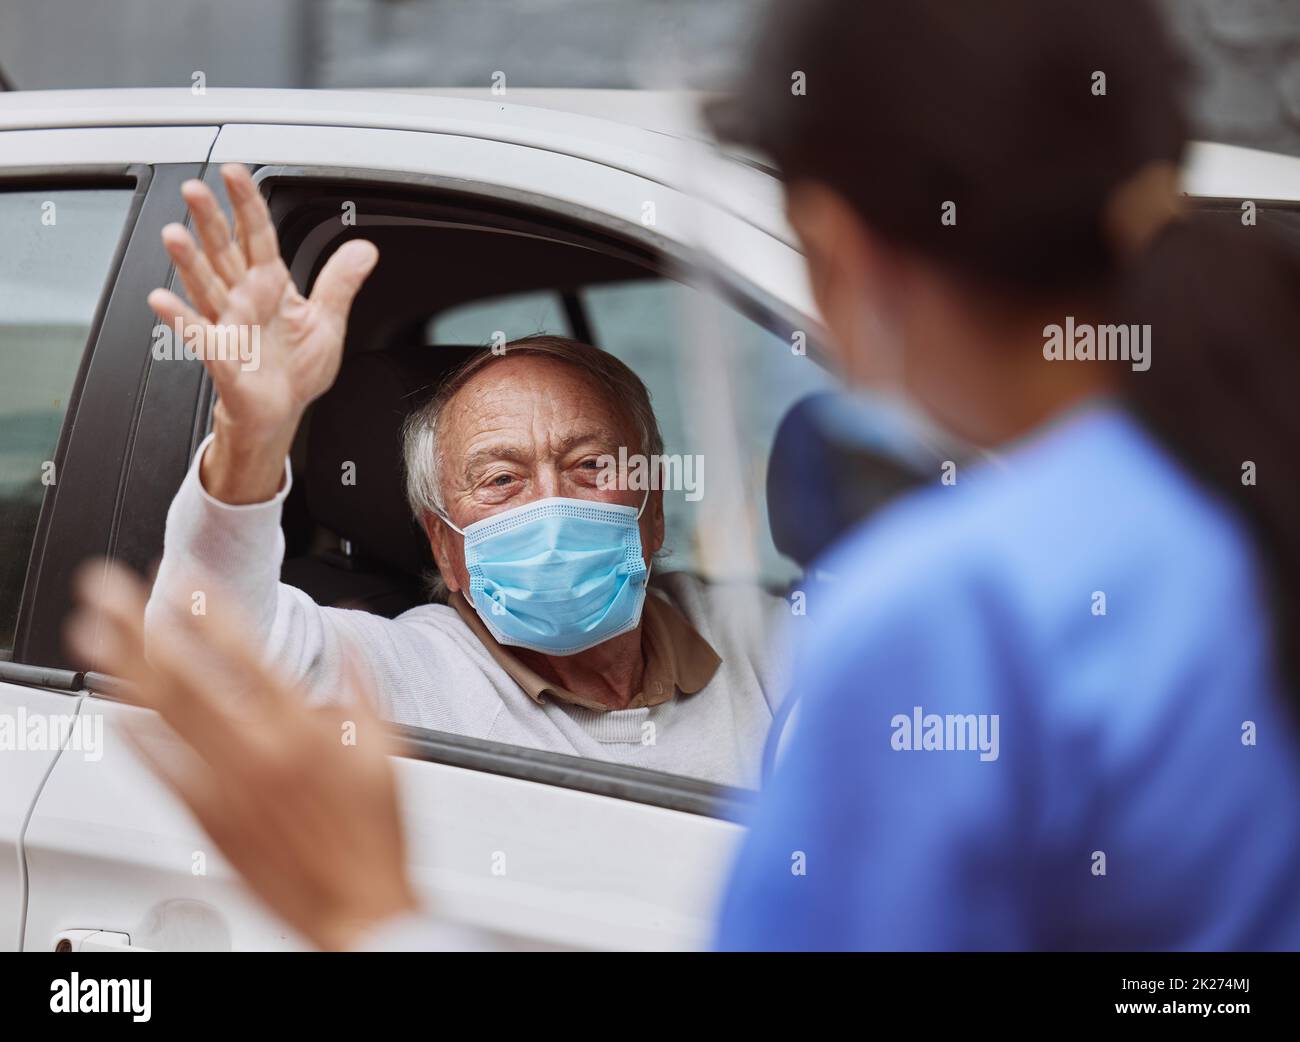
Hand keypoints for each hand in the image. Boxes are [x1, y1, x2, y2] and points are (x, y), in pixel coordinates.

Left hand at [65, 561, 418, 951]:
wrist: (357, 909)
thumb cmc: (374, 837)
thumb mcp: (387, 748)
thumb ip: (362, 686)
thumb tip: (345, 641)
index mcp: (304, 730)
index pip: (245, 653)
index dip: (210, 610)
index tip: (184, 579)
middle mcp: (257, 752)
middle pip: (185, 677)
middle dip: (141, 626)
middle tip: (108, 590)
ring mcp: (226, 787)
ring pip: (161, 718)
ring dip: (121, 671)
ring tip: (92, 634)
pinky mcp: (207, 820)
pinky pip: (159, 772)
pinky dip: (133, 738)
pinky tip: (114, 712)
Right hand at [147, 164, 378, 502]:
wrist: (281, 411)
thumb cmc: (295, 369)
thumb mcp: (327, 321)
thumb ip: (340, 282)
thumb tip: (363, 249)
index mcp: (269, 285)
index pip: (257, 236)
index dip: (247, 205)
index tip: (235, 174)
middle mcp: (244, 299)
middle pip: (223, 252)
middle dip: (209, 221)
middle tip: (195, 189)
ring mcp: (229, 325)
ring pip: (205, 286)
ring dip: (188, 261)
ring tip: (173, 234)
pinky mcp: (221, 356)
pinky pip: (199, 335)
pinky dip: (180, 319)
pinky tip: (162, 301)